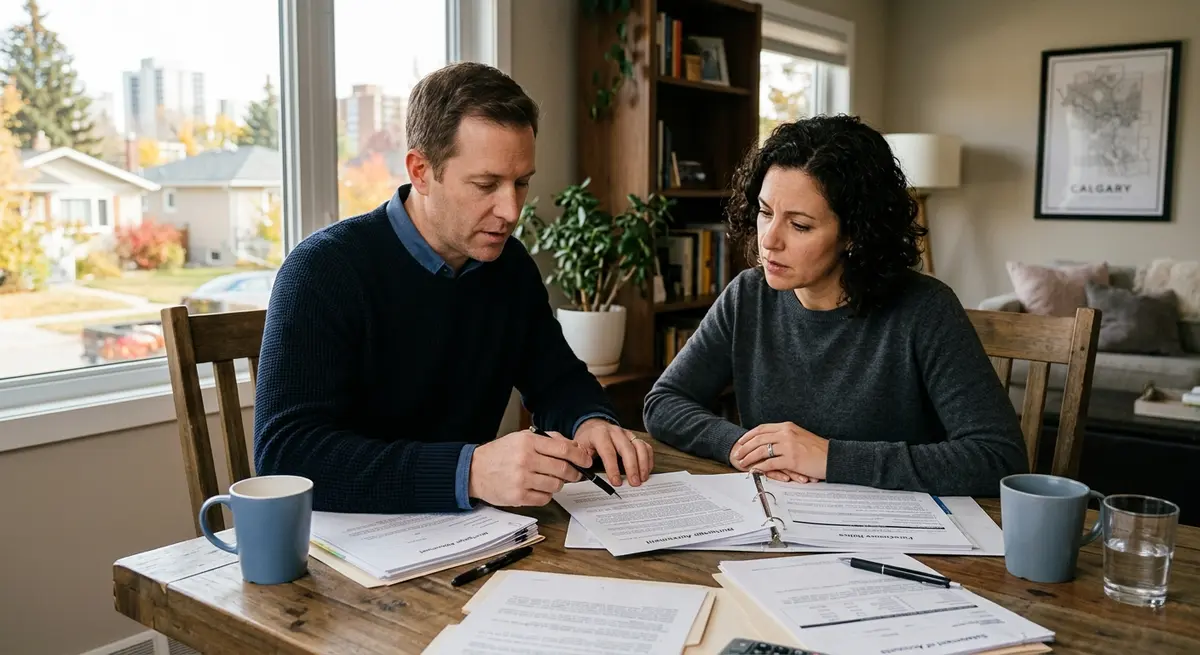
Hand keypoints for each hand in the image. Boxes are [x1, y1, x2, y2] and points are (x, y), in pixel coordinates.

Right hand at [468, 429, 591, 506]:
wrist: (474, 470)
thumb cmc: (500, 454)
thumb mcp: (522, 438)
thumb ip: (549, 440)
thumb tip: (574, 447)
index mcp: (528, 442)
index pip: (564, 449)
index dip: (580, 456)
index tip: (586, 461)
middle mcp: (525, 460)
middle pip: (563, 469)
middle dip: (574, 473)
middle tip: (575, 474)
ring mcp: (521, 480)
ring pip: (556, 486)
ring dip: (558, 484)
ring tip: (550, 480)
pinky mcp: (518, 497)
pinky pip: (545, 499)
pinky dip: (546, 495)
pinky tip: (538, 488)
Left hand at [573, 418, 653, 486]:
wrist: (592, 426)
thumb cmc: (586, 440)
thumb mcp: (578, 449)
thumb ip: (580, 461)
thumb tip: (583, 475)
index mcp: (599, 434)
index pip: (608, 451)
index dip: (613, 468)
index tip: (616, 482)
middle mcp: (615, 432)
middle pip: (627, 449)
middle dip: (632, 467)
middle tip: (634, 483)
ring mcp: (626, 433)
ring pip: (640, 446)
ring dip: (643, 464)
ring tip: (642, 479)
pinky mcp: (634, 437)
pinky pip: (645, 446)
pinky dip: (648, 459)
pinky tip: (646, 471)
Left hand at [730, 422, 828, 482]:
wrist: (833, 457)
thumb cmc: (818, 449)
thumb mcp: (800, 436)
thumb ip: (786, 436)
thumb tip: (771, 440)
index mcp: (787, 427)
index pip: (762, 429)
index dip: (749, 435)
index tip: (741, 441)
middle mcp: (786, 434)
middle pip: (758, 439)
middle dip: (745, 447)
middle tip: (737, 454)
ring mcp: (789, 446)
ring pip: (762, 450)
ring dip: (749, 457)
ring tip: (742, 463)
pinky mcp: (792, 459)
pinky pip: (770, 463)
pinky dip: (760, 467)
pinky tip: (755, 470)